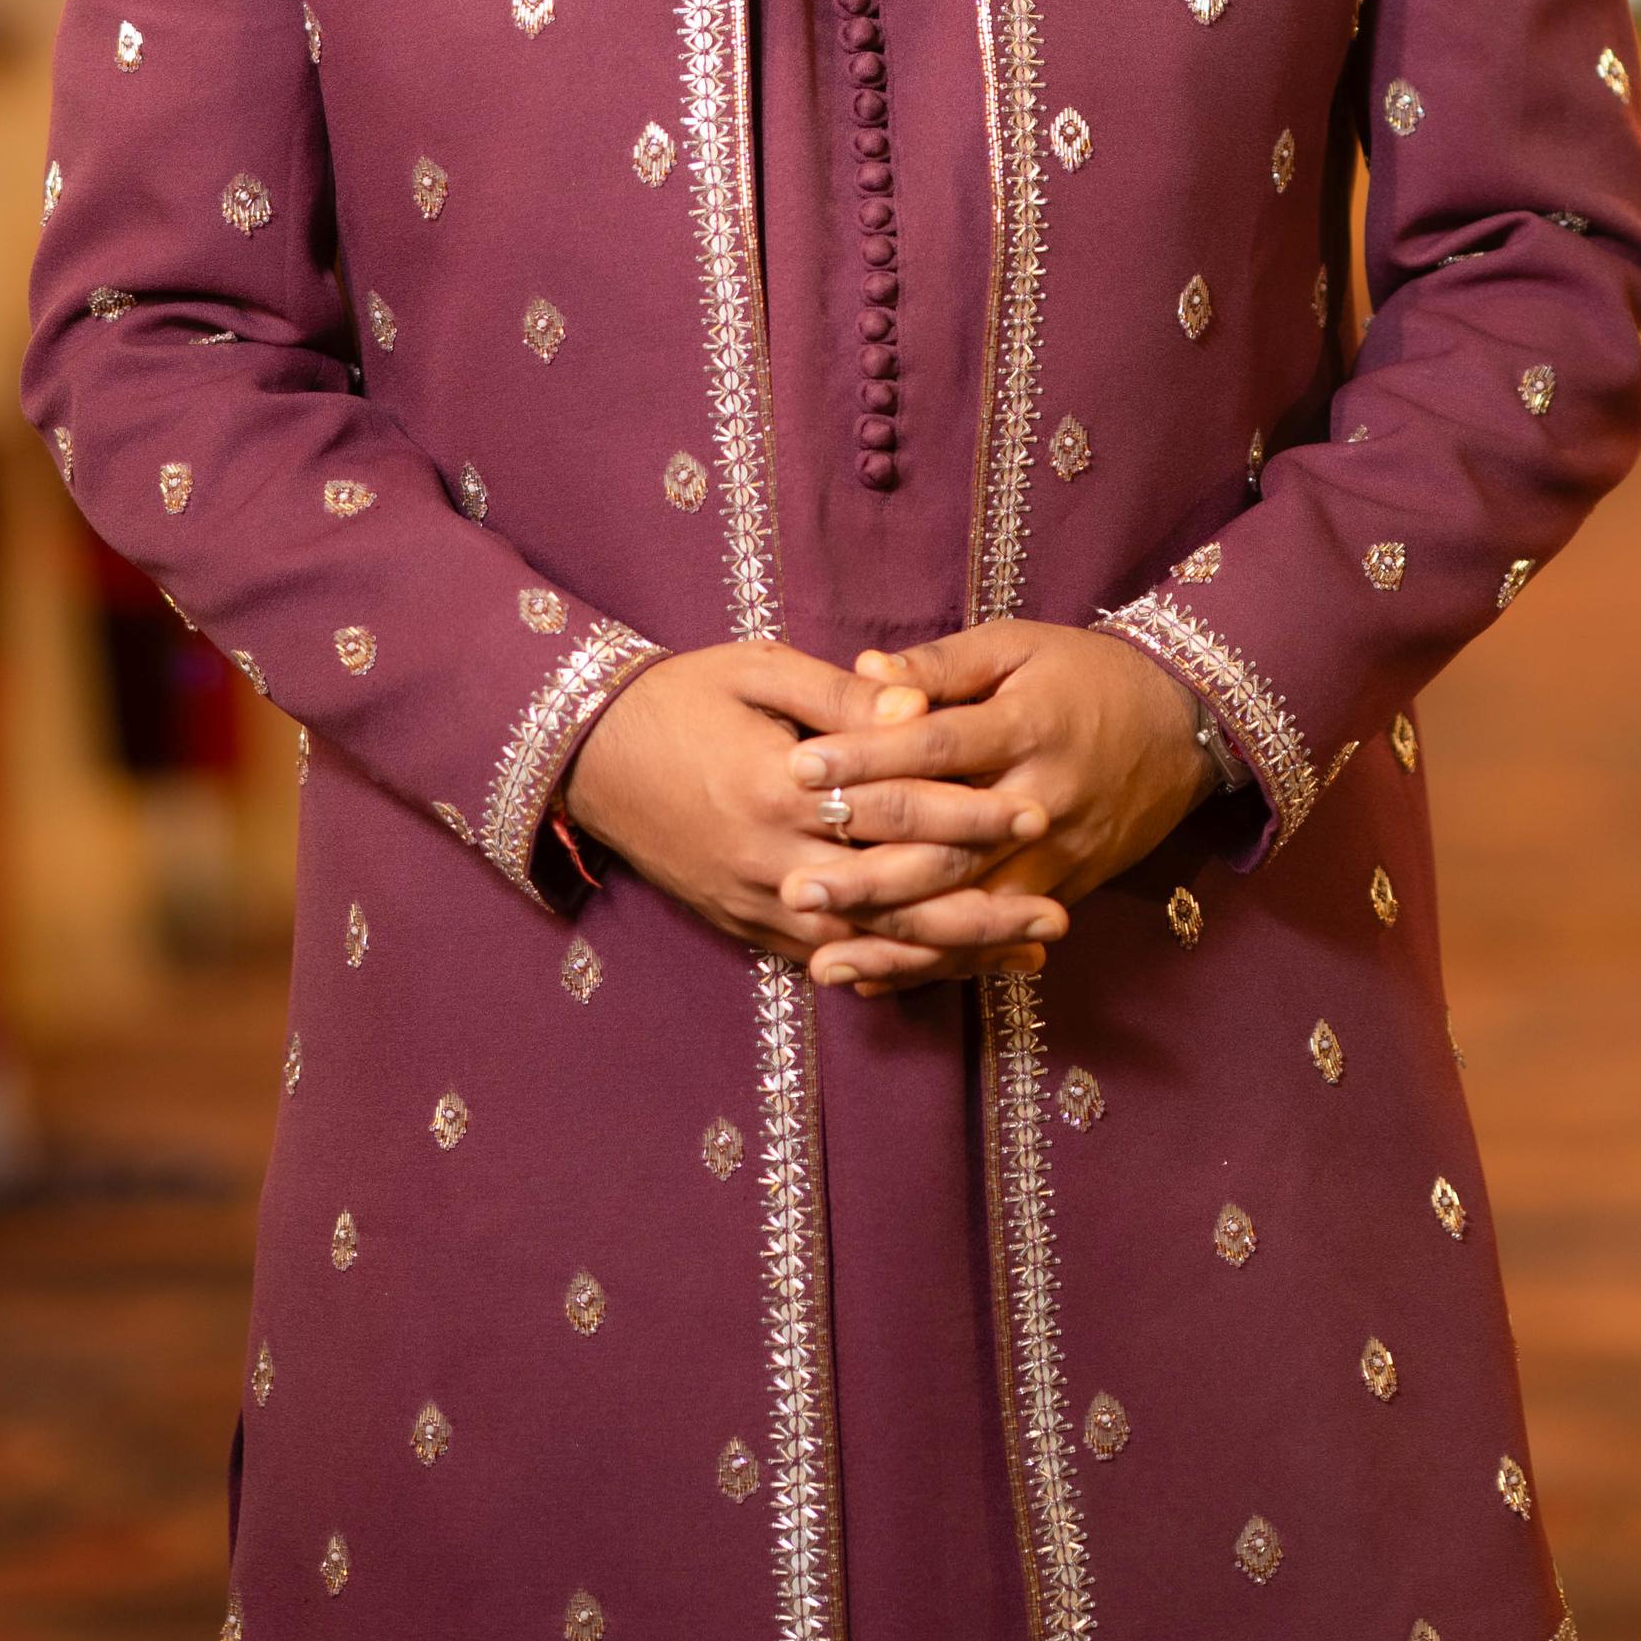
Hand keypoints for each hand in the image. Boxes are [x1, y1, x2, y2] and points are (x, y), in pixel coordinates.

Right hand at [562, 639, 1067, 984]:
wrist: (584, 753)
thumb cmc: (678, 695)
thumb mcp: (758, 669)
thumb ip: (842, 695)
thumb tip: (919, 708)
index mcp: (779, 788)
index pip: (895, 810)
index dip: (968, 813)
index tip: (1031, 811)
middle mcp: (771, 861)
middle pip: (895, 896)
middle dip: (980, 906)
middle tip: (1056, 913)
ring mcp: (754, 904)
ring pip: (869, 944)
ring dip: (949, 954)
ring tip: (1023, 956)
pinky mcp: (741, 926)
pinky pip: (826, 959)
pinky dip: (891, 969)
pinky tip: (942, 971)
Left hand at [780, 621, 1212, 990]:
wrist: (1185, 725)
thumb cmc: (1086, 674)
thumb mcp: (1018, 646)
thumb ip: (941, 664)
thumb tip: (863, 672)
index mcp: (1026, 726)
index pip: (935, 748)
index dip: (866, 758)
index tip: (798, 768)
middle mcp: (1042, 800)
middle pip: (946, 847)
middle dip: (867, 874)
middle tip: (794, 886)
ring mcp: (1058, 856)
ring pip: (969, 908)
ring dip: (895, 939)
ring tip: (821, 957)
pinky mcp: (1065, 890)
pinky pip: (994, 936)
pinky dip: (935, 963)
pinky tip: (877, 978)